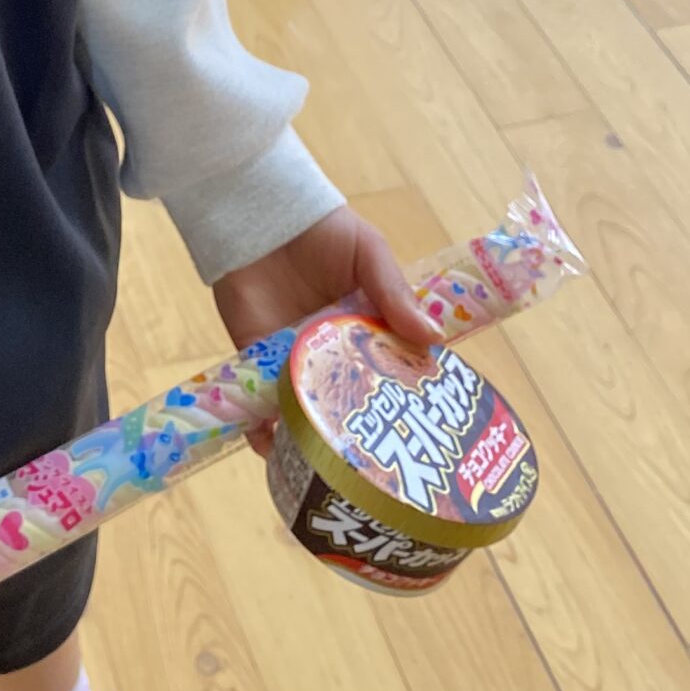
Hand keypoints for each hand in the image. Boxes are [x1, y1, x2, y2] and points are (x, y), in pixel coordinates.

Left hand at [212, 205, 436, 456]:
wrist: (259, 213)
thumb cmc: (322, 230)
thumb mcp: (370, 253)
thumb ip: (394, 293)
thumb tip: (434, 339)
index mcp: (367, 330)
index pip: (389, 375)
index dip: (402, 405)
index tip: (419, 436)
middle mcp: (332, 354)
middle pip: (348, 404)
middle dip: (358, 436)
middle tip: (373, 471)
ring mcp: (293, 360)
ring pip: (306, 413)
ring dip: (311, 442)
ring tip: (325, 476)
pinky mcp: (255, 360)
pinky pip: (260, 407)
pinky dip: (263, 432)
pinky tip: (274, 453)